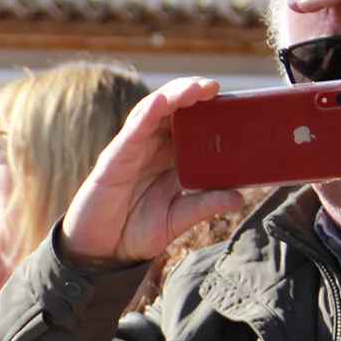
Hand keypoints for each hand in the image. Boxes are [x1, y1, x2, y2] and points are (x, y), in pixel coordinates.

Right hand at [57, 78, 245, 267]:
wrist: (101, 252)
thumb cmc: (136, 232)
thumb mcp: (178, 218)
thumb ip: (204, 205)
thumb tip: (238, 198)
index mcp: (170, 157)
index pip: (192, 122)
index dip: (210, 108)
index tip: (235, 102)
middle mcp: (152, 147)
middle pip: (173, 108)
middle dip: (194, 92)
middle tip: (215, 88)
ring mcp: (133, 149)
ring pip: (153, 110)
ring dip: (174, 95)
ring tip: (196, 88)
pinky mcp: (114, 158)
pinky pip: (132, 131)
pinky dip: (147, 113)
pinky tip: (161, 102)